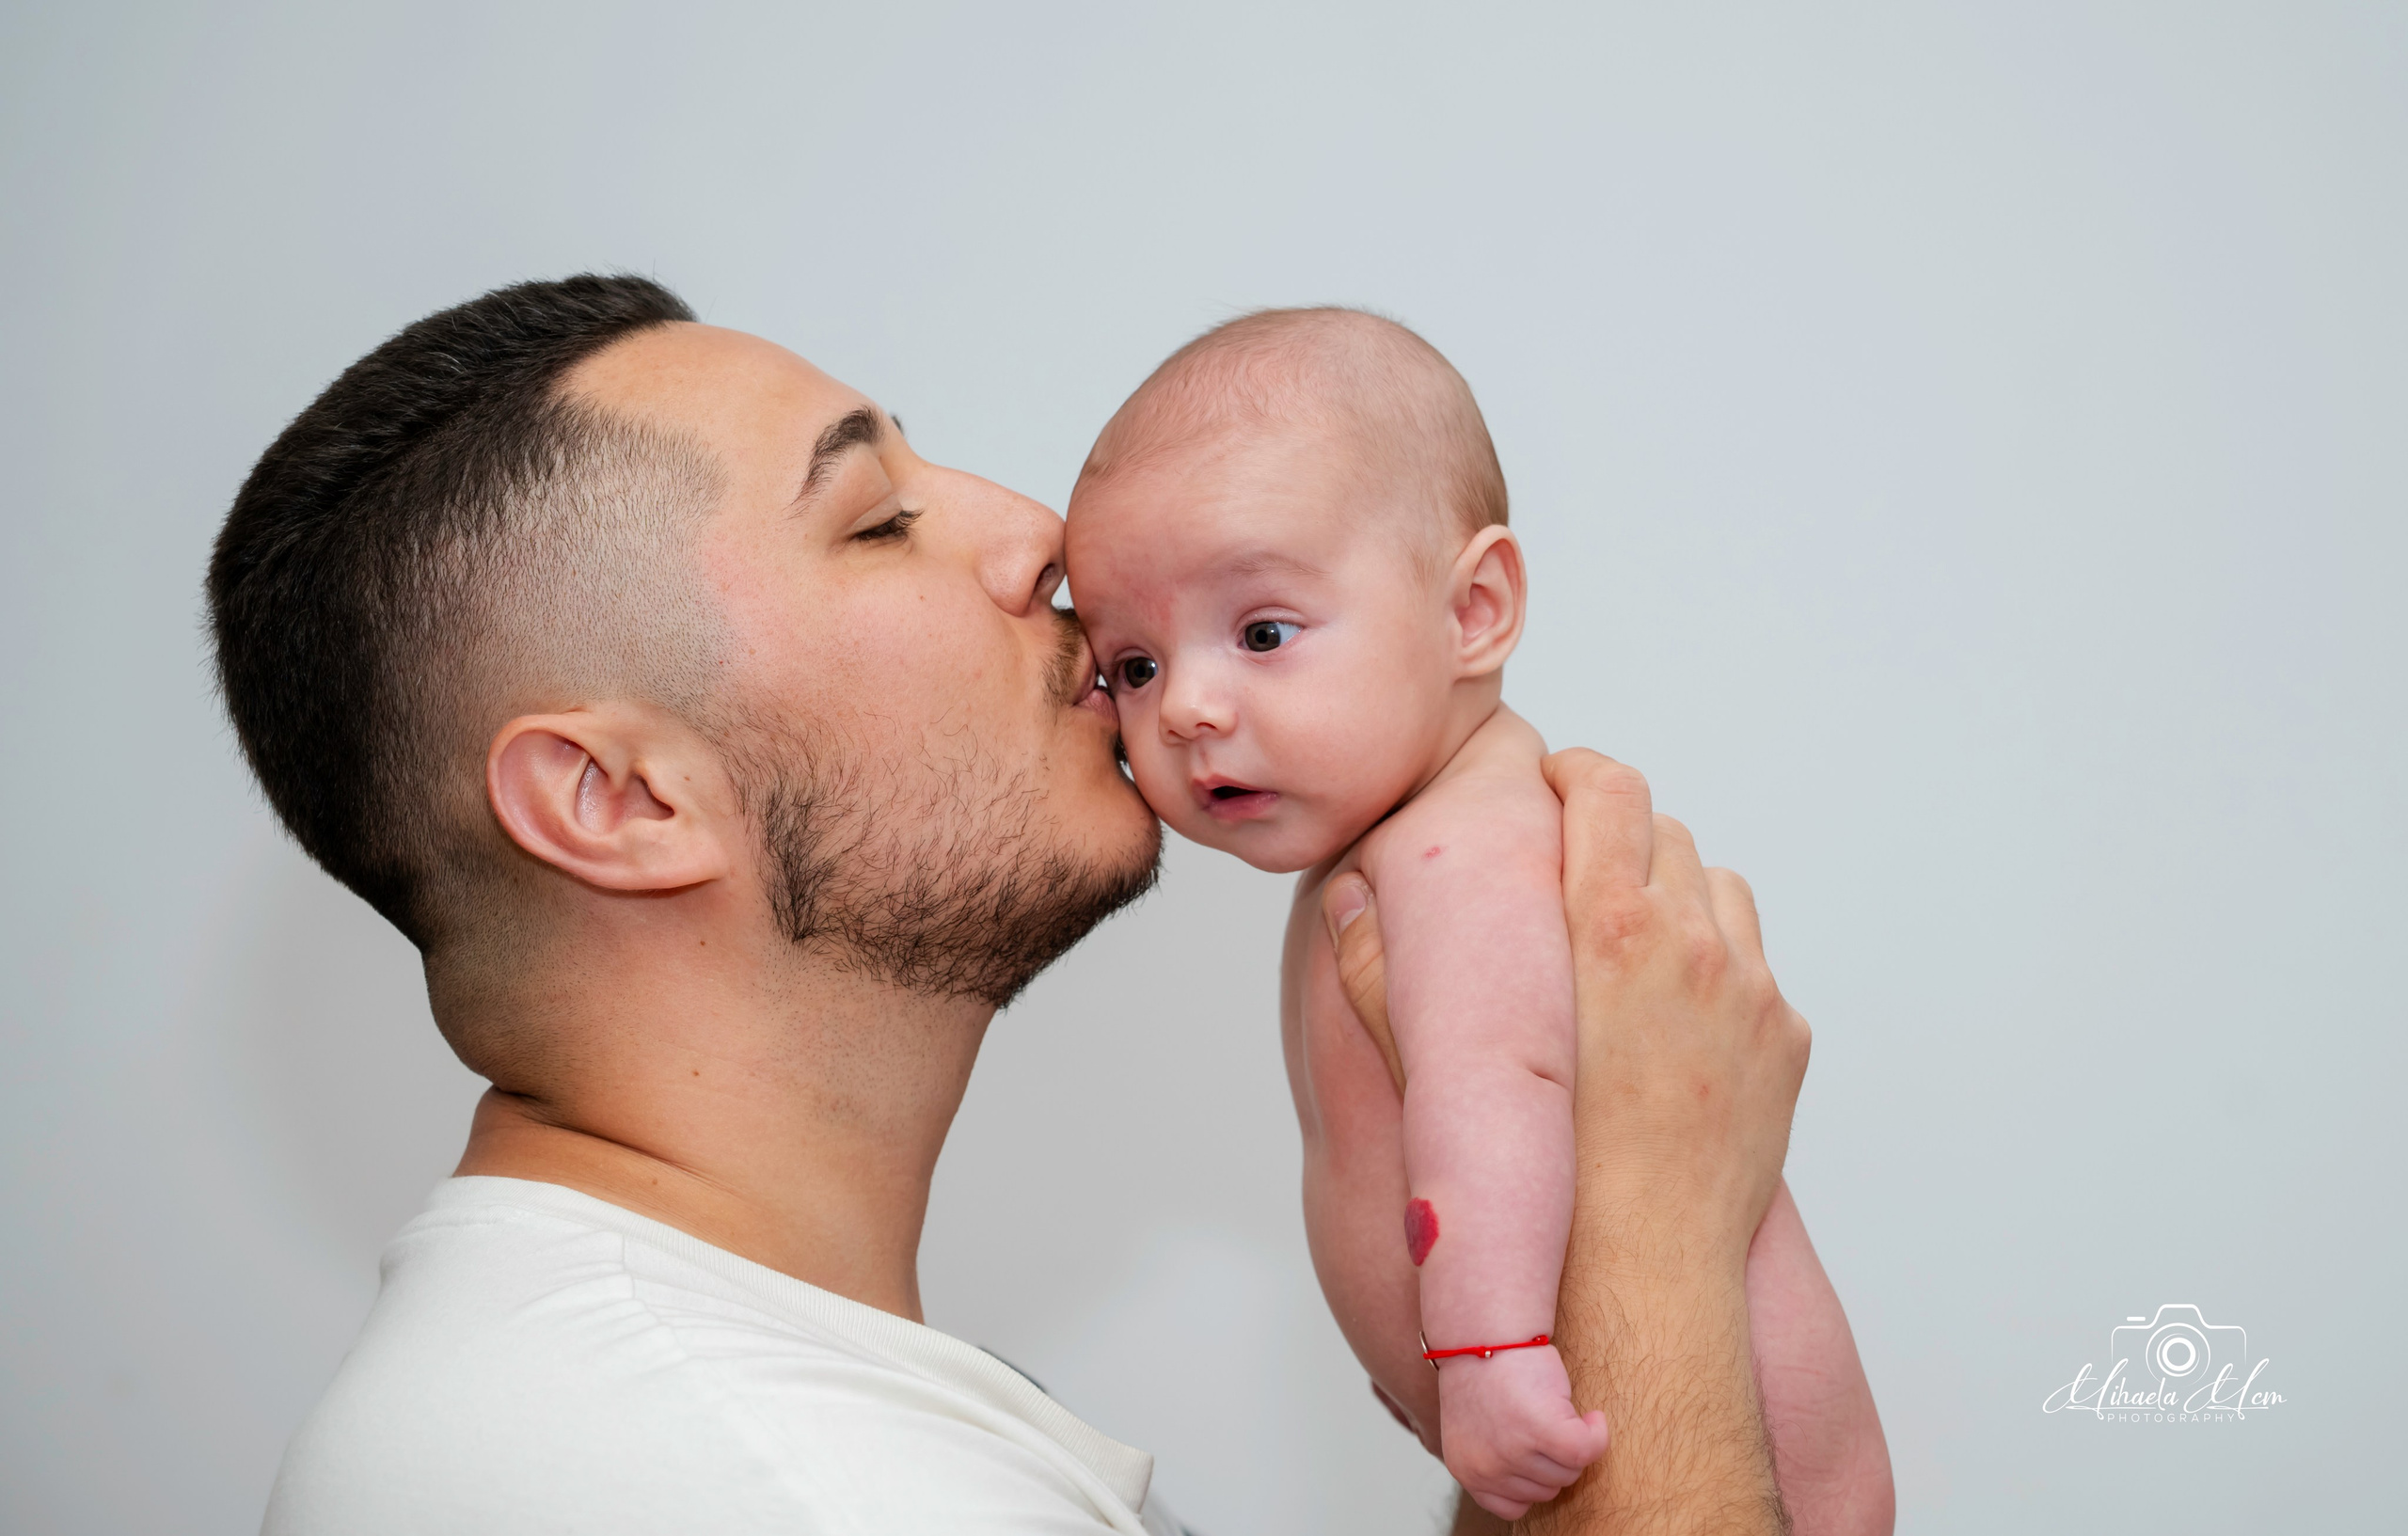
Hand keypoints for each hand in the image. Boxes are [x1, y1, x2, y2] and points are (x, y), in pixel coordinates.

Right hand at [1320, 750, 1807, 1272]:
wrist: (1639, 1271)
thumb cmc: (1539, 1170)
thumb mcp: (1437, 1061)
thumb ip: (1382, 971)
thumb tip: (1346, 899)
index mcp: (1606, 926)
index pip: (1608, 789)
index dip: (1577, 776)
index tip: (1557, 788)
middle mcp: (1687, 942)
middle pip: (1664, 828)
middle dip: (1620, 832)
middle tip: (1581, 865)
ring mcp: (1748, 989)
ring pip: (1718, 887)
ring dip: (1675, 892)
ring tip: (1629, 937)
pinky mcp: (1781, 1038)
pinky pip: (1754, 964)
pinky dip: (1716, 965)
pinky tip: (1671, 1012)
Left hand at [1437, 1343, 1609, 1520]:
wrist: (1483, 1328)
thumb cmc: (1485, 1370)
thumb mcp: (1476, 1427)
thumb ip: (1496, 1459)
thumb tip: (1538, 1481)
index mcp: (1467, 1470)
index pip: (1512, 1507)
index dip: (1533, 1480)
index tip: (1539, 1453)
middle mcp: (1487, 1468)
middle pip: (1547, 1489)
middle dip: (1555, 1458)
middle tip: (1549, 1420)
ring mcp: (1513, 1451)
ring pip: (1570, 1471)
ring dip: (1575, 1442)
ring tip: (1561, 1409)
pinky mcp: (1542, 1429)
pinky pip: (1588, 1450)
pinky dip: (1597, 1434)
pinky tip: (1592, 1415)